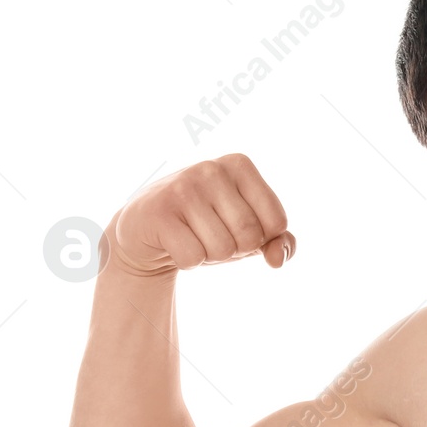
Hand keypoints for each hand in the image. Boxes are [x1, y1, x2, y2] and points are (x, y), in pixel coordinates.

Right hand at [105, 153, 294, 275]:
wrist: (146, 233)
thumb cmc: (206, 228)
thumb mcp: (248, 231)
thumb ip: (279, 241)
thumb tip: (277, 259)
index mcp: (239, 165)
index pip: (277, 222)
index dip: (261, 239)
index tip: (236, 228)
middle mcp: (211, 169)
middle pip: (250, 236)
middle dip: (235, 249)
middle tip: (211, 235)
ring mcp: (183, 187)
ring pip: (223, 250)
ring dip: (210, 255)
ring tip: (192, 237)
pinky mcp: (159, 212)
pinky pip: (194, 257)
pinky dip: (188, 261)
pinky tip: (173, 243)